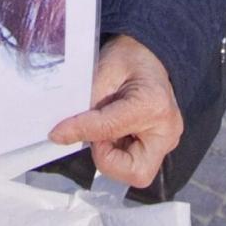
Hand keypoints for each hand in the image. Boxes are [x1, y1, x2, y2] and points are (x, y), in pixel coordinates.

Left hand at [48, 35, 182, 188]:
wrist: (149, 52)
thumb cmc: (127, 56)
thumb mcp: (103, 71)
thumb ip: (86, 104)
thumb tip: (63, 133)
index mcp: (152, 105)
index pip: (109, 129)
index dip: (79, 131)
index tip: (57, 132)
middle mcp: (166, 129)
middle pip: (135, 172)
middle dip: (107, 160)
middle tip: (96, 136)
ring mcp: (167, 140)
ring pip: (135, 172)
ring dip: (111, 157)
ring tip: (104, 130)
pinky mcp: (162, 146)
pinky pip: (136, 163)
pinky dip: (118, 153)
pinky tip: (113, 132)